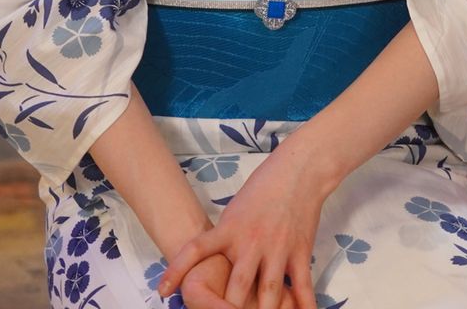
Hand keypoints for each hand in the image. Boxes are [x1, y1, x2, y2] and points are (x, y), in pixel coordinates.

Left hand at [155, 144, 330, 308]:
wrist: (299, 171)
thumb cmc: (263, 187)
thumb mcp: (234, 210)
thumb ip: (223, 238)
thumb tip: (209, 260)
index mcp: (229, 229)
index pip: (196, 250)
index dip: (177, 270)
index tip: (163, 291)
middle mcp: (251, 242)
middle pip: (236, 287)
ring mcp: (277, 249)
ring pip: (269, 293)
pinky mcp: (299, 252)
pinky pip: (302, 287)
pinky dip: (303, 306)